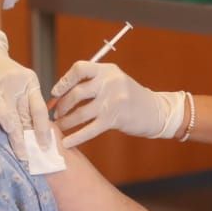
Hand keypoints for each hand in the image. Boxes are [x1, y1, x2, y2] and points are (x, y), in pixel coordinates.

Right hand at [0, 28, 53, 161]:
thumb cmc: (2, 71)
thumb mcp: (20, 81)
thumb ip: (26, 102)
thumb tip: (35, 131)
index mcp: (31, 83)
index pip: (40, 109)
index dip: (44, 128)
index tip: (47, 145)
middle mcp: (19, 85)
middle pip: (28, 115)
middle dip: (32, 137)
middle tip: (37, 156)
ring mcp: (3, 87)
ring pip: (14, 115)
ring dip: (18, 136)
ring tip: (22, 153)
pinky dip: (3, 119)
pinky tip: (8, 131)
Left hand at [50, 61, 182, 147]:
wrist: (156, 111)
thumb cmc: (130, 97)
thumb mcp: (114, 80)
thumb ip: (93, 82)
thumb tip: (62, 92)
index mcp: (107, 70)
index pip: (79, 69)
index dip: (64, 81)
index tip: (55, 92)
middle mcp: (109, 82)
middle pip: (76, 93)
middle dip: (62, 105)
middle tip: (56, 114)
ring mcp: (112, 101)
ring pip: (81, 112)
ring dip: (66, 121)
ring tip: (60, 126)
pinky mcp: (115, 119)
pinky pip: (90, 129)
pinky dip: (76, 137)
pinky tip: (67, 142)